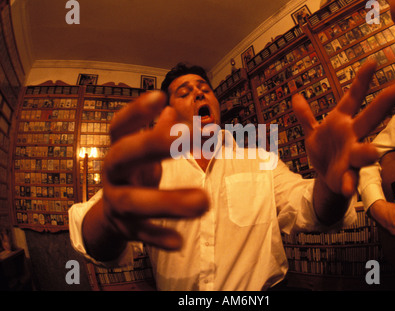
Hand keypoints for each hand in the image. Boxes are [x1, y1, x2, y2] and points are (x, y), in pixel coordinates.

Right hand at [86, 91, 207, 254]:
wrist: (112, 212)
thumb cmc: (136, 172)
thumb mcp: (143, 151)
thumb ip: (158, 132)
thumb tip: (172, 109)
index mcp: (117, 151)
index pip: (118, 128)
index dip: (135, 113)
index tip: (160, 96)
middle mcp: (112, 174)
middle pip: (123, 157)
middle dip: (155, 145)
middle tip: (195, 135)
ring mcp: (116, 202)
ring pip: (134, 202)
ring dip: (169, 201)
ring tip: (204, 202)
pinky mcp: (126, 229)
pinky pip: (141, 234)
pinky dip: (159, 237)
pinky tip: (180, 242)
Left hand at [293, 60, 394, 197]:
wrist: (326, 177)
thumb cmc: (324, 150)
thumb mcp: (312, 132)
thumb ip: (305, 116)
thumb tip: (295, 97)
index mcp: (341, 122)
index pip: (353, 98)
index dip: (362, 81)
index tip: (373, 62)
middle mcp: (351, 136)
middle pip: (368, 118)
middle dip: (383, 104)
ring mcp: (351, 156)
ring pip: (363, 151)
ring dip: (367, 152)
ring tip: (372, 152)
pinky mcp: (347, 176)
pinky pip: (349, 179)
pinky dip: (349, 183)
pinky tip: (348, 188)